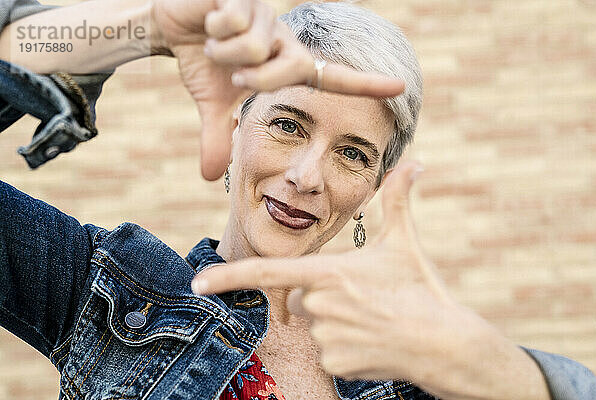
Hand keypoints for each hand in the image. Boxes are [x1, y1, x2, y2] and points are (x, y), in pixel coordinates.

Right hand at [152, 0, 405, 180]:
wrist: (177, 23)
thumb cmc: (205, 60)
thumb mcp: (214, 102)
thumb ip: (219, 135)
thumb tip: (211, 177)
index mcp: (289, 62)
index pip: (333, 77)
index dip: (366, 84)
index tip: (400, 87)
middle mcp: (286, 37)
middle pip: (285, 71)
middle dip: (250, 78)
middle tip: (232, 71)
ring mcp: (268, 12)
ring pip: (255, 47)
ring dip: (224, 52)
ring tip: (217, 41)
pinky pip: (233, 22)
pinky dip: (214, 29)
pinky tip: (211, 19)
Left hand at [191, 161, 550, 399]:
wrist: (444, 343)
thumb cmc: (421, 288)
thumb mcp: (405, 242)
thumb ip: (400, 199)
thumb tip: (417, 162)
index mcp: (328, 272)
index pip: (267, 274)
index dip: (228, 276)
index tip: (197, 282)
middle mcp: (320, 305)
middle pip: (304, 297)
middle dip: (325, 295)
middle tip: (364, 297)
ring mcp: (326, 337)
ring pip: (316, 325)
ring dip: (337, 321)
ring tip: (373, 319)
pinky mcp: (335, 364)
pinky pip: (328, 351)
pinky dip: (346, 346)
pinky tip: (373, 341)